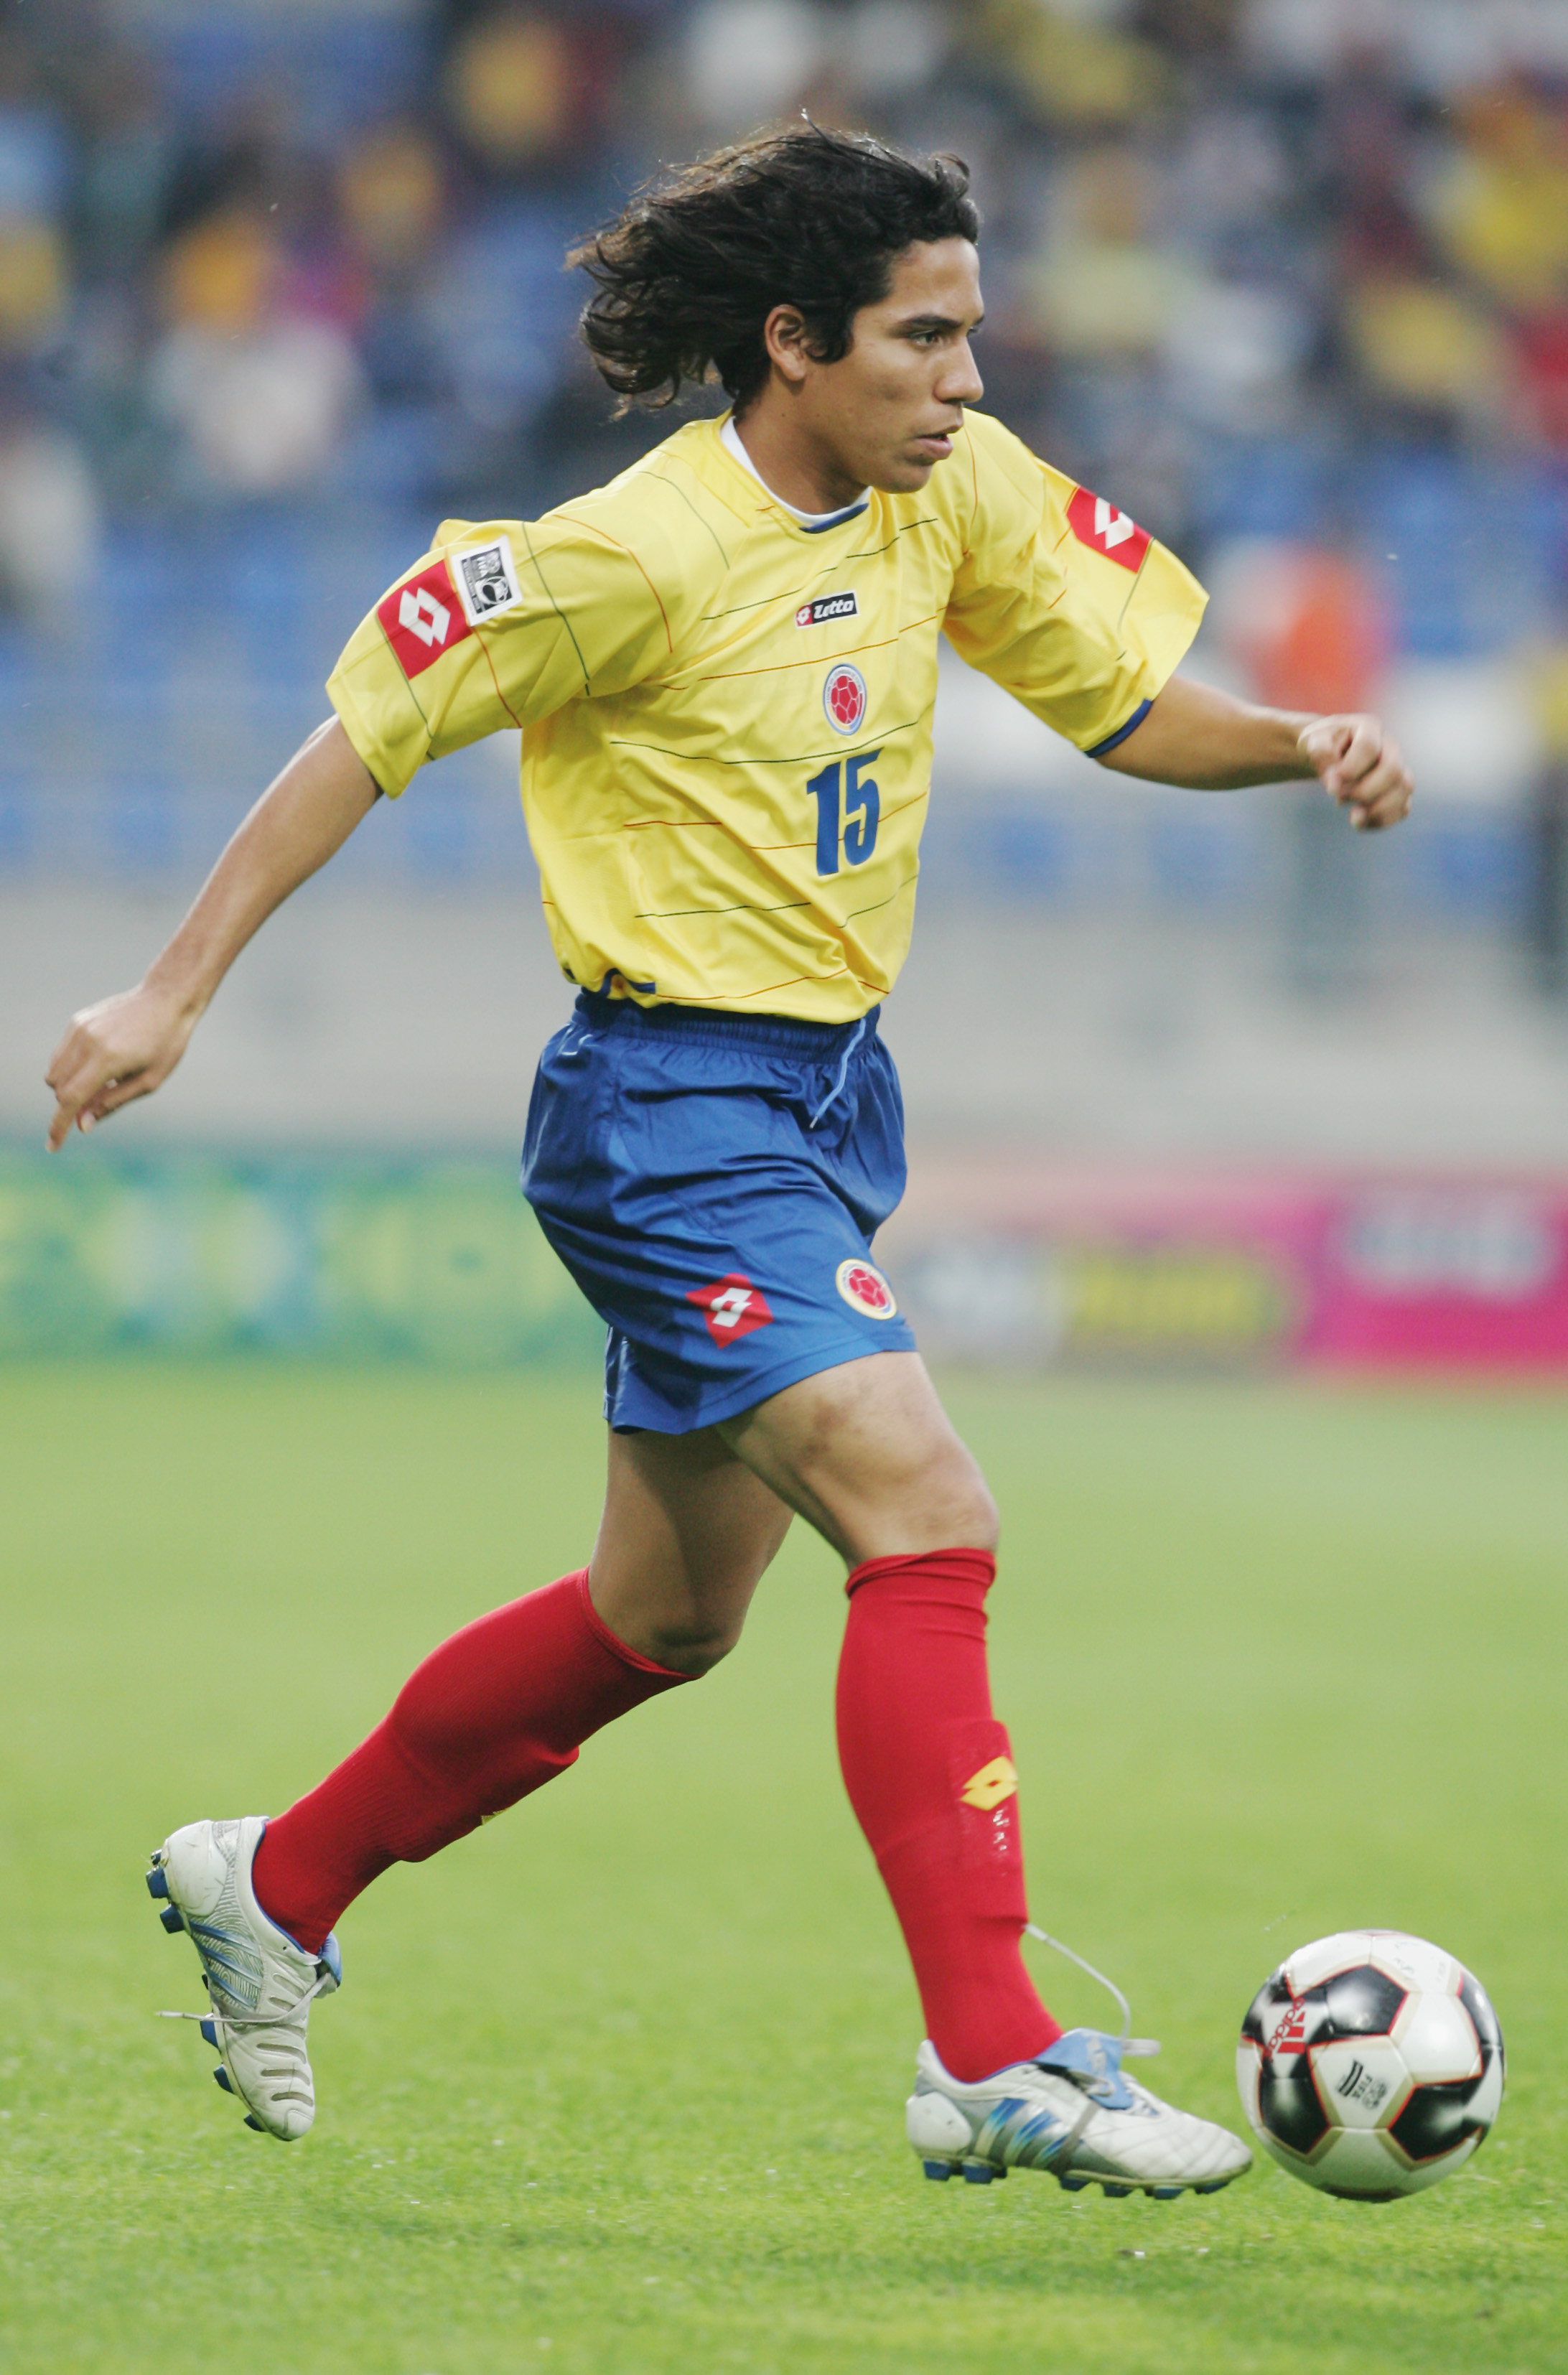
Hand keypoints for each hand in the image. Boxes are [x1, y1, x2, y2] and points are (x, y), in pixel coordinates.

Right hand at [44, 981, 200, 1150]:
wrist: (166, 999)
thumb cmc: (166, 1044)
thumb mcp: (148, 1081)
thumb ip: (112, 1103)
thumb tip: (82, 1125)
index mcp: (108, 1059)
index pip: (71, 1099)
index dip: (59, 1126)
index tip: (53, 1146)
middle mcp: (87, 1042)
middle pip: (58, 1088)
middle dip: (71, 1103)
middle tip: (101, 1100)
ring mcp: (79, 1029)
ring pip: (54, 1071)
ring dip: (68, 1085)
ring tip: (104, 1078)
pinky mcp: (77, 1021)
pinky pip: (61, 1054)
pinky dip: (71, 1067)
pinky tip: (100, 1060)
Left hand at [1298, 713, 1412, 831]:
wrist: (1332, 751)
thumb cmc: (1323, 744)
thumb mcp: (1312, 741)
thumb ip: (1319, 753)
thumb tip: (1334, 782)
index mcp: (1369, 727)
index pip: (1368, 748)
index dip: (1350, 769)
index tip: (1330, 785)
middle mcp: (1389, 745)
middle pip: (1392, 769)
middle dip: (1364, 791)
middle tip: (1339, 799)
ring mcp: (1398, 766)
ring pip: (1404, 788)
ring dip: (1378, 809)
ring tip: (1354, 817)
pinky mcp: (1398, 788)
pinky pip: (1403, 807)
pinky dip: (1384, 820)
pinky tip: (1361, 822)